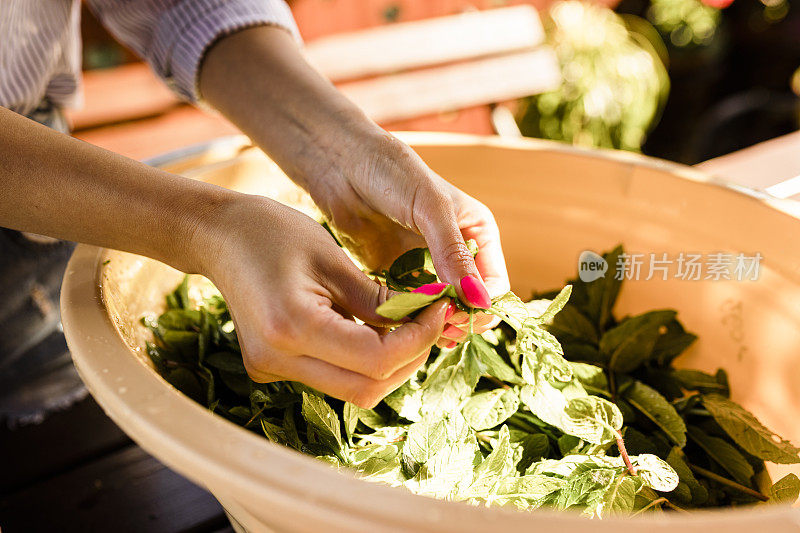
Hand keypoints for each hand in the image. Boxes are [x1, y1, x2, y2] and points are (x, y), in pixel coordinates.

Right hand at [193, 193, 450, 407]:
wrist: (218, 237)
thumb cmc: (272, 232)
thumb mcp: (333, 258)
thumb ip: (380, 299)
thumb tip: (425, 318)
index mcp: (292, 327)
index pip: (377, 359)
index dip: (418, 338)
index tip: (439, 308)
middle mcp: (278, 360)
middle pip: (368, 388)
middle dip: (410, 357)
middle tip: (430, 319)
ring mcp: (272, 370)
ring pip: (353, 390)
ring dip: (390, 363)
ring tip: (407, 323)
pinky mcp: (272, 368)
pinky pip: (332, 377)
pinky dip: (363, 360)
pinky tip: (374, 329)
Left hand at [301, 130, 510, 344]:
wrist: (342, 164)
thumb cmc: (392, 172)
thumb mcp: (431, 208)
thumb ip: (453, 254)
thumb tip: (479, 301)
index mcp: (477, 233)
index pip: (493, 283)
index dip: (481, 306)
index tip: (459, 317)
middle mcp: (456, 252)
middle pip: (469, 303)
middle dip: (459, 320)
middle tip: (440, 332)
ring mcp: (426, 265)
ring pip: (440, 310)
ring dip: (433, 325)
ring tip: (420, 332)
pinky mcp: (396, 274)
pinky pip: (410, 306)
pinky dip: (408, 319)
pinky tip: (400, 325)